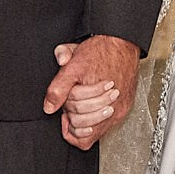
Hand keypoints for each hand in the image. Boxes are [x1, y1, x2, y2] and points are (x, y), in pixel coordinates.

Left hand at [43, 34, 138, 149]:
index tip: (64, 112)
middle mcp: (111, 105)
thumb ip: (58, 87)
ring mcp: (119, 107)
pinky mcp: (125, 107)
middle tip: (71, 108)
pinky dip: (99, 121)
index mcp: (95, 95)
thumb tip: (49, 106)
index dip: (66, 120)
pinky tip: (93, 111)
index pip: (76, 123)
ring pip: (98, 131)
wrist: (122, 42)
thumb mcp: (72, 64)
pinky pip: (110, 125)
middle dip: (75, 119)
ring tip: (82, 112)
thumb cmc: (100, 51)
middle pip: (85, 127)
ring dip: (87, 123)